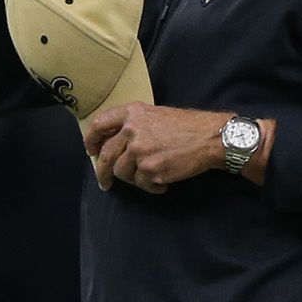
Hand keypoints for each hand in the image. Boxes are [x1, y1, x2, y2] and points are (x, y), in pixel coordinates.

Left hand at [83, 104, 253, 193]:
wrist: (210, 138)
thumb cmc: (186, 126)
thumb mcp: (155, 115)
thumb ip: (132, 125)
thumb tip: (113, 144)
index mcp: (132, 113)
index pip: (99, 125)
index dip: (91, 140)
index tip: (91, 151)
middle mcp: (132, 131)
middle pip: (106, 156)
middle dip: (103, 172)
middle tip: (105, 182)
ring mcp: (140, 151)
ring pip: (122, 173)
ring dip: (134, 179)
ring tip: (150, 176)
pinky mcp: (151, 170)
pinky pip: (142, 184)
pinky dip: (151, 187)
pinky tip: (163, 182)